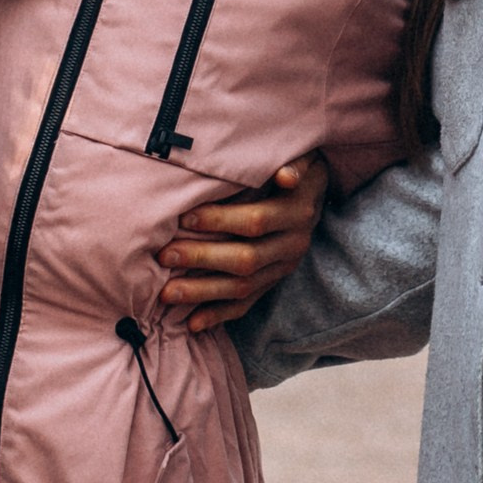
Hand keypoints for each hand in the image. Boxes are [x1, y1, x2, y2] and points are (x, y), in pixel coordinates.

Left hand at [158, 151, 328, 332]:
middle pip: (245, 260)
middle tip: (164, 256)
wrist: (318, 193)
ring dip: (202, 292)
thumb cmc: (297, 168)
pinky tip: (191, 323)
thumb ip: (294, 164)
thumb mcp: (303, 159)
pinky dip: (218, 316)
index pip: (256, 222)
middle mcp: (292, 245)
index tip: (184, 217)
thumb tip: (286, 177)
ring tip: (166, 294)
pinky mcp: (273, 284)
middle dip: (201, 258)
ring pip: (242, 288)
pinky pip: (246, 305)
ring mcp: (282, 269)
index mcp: (297, 213)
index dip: (220, 220)